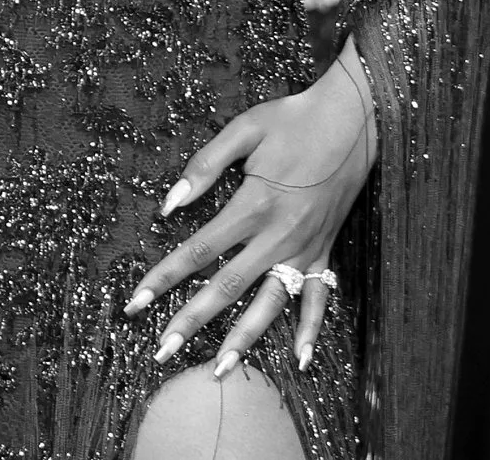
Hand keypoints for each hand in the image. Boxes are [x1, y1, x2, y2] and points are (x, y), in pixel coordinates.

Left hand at [124, 46, 374, 376]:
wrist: (353, 121)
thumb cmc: (292, 120)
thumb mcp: (243, 130)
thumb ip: (204, 166)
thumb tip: (169, 204)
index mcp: (252, 205)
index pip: (198, 251)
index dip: (164, 278)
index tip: (137, 302)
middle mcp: (278, 236)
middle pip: (227, 287)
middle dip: (192, 321)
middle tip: (162, 351)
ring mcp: (305, 249)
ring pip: (271, 304)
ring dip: (245, 338)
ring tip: (220, 370)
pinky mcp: (326, 252)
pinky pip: (321, 299)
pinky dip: (312, 330)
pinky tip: (303, 360)